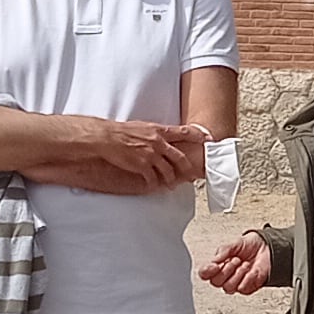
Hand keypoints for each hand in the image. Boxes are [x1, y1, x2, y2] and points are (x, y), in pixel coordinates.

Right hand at [41, 118, 207, 195]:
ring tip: (172, 185)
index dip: (197, 136)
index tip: (207, 139)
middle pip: (180, 157)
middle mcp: (158, 142)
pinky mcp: (142, 166)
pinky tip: (154, 186)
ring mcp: (151, 155)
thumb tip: (161, 137)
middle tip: (193, 174)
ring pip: (168, 171)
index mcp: (158, 130)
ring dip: (171, 179)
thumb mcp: (141, 127)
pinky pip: (153, 178)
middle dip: (187, 167)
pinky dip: (155, 184)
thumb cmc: (121, 131)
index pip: (184, 132)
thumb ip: (154, 133)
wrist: (106, 138)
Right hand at [201, 233, 274, 293]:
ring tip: (244, 264)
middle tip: (236, 259)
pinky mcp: (247, 288)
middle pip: (216, 282)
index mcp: (219, 265)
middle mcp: (225, 276)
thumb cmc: (250, 246)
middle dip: (226, 270)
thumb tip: (214, 260)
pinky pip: (242, 288)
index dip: (206, 272)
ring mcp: (236, 283)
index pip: (205, 274)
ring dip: (237, 274)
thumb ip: (223, 251)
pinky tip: (251, 270)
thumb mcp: (235, 243)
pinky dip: (247, 278)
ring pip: (228, 288)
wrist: (268, 248)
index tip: (214, 266)